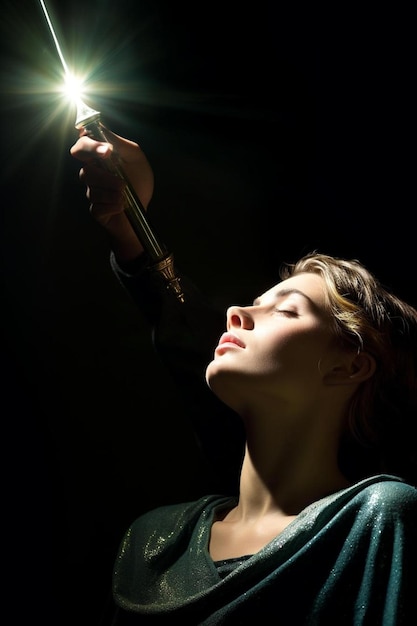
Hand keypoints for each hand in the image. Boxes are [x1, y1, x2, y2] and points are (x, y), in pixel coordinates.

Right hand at [70, 128, 153, 261]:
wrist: (144, 209)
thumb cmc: (139, 181)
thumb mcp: (135, 157)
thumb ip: (119, 143)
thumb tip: (100, 129)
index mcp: (98, 158)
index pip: (82, 146)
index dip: (89, 147)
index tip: (106, 151)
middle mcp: (92, 173)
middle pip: (85, 171)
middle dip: (106, 177)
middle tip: (123, 183)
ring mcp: (92, 192)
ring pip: (92, 190)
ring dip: (112, 192)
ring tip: (125, 194)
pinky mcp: (96, 211)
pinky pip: (97, 208)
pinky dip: (113, 206)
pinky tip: (122, 205)